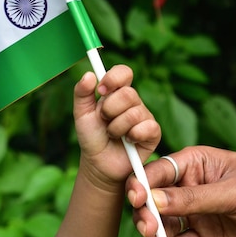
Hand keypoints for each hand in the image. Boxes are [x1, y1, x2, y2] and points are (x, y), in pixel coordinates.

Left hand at [74, 65, 160, 190]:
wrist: (98, 163)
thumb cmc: (92, 137)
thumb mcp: (81, 114)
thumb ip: (82, 93)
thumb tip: (89, 74)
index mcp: (117, 92)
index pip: (124, 72)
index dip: (114, 78)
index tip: (101, 89)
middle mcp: (133, 102)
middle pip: (128, 93)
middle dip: (110, 110)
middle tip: (104, 120)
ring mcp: (144, 117)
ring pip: (134, 113)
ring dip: (117, 127)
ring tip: (113, 134)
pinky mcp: (153, 133)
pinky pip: (147, 127)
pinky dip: (133, 136)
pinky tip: (128, 141)